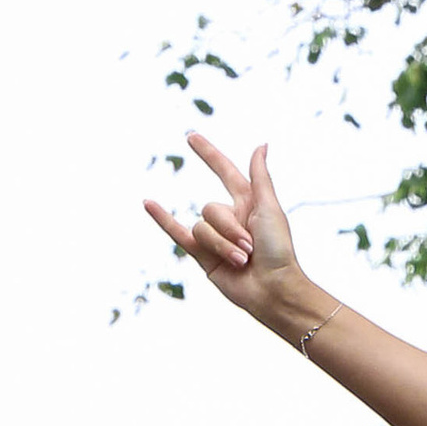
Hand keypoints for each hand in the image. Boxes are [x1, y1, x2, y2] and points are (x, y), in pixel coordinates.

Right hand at [145, 134, 324, 340]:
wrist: (273, 289)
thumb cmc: (278, 250)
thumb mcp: (270, 208)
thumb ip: (260, 177)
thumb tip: (261, 145)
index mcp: (248, 202)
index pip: (224, 171)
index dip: (209, 154)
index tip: (191, 136)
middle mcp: (229, 217)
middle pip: (211, 208)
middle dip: (230, 229)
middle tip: (251, 247)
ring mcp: (214, 236)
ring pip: (201, 227)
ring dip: (222, 245)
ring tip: (243, 261)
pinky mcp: (202, 255)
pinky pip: (177, 232)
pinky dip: (162, 218)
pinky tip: (147, 203)